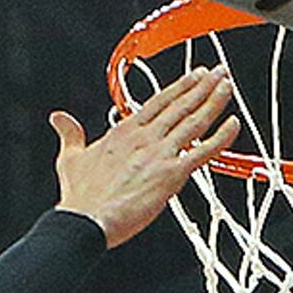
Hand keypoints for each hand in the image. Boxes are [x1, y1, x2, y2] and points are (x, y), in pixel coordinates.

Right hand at [52, 72, 240, 245]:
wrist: (87, 220)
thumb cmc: (79, 197)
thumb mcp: (69, 158)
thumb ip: (70, 135)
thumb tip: (58, 119)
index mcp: (125, 131)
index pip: (159, 101)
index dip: (180, 87)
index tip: (196, 75)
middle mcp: (146, 137)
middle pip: (181, 105)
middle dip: (203, 86)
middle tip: (220, 72)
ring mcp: (160, 153)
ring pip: (194, 121)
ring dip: (214, 101)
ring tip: (228, 85)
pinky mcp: (171, 174)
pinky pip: (203, 151)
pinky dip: (221, 137)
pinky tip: (234, 124)